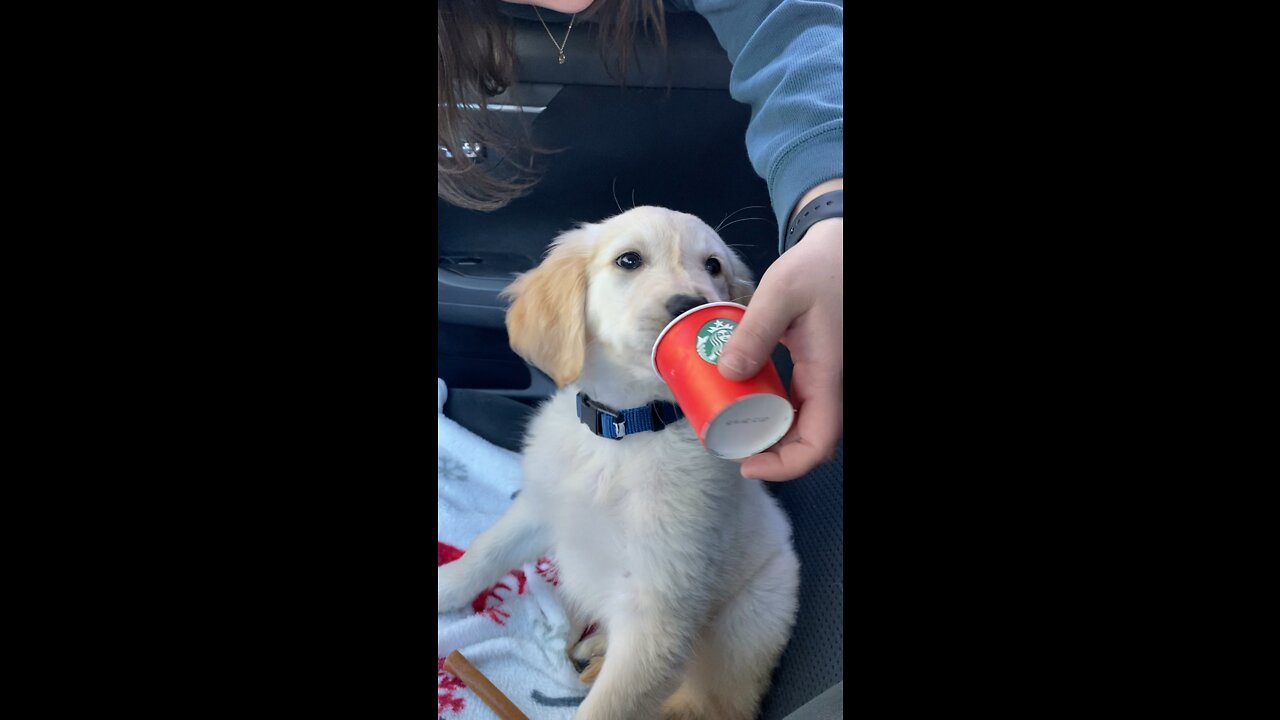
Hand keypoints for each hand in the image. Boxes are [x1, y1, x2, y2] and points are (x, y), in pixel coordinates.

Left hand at [718, 218, 842, 480]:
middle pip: (807, 441)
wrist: (839, 250)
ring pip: (802, 426)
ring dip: (768, 435)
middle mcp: (830, 384)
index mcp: (828, 374)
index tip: (748, 464)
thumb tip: (728, 371)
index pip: (818, 442)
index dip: (786, 465)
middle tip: (728, 445)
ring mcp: (823, 378)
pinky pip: (795, 404)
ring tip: (729, 427)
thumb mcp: (782, 291)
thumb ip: (755, 330)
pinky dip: (770, 411)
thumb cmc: (819, 266)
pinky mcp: (814, 370)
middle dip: (769, 454)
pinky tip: (741, 399)